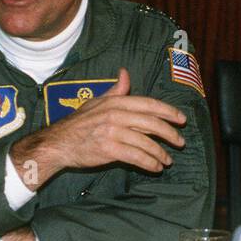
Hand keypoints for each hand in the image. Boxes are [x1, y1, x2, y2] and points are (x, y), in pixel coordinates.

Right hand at [9, 68, 186, 189]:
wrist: (59, 143)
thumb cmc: (79, 123)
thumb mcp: (97, 102)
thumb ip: (116, 91)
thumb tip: (125, 73)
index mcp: (115, 102)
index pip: (148, 104)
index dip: (168, 111)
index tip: (181, 119)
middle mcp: (115, 114)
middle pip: (151, 123)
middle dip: (170, 133)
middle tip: (181, 142)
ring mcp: (112, 132)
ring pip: (145, 142)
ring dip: (160, 153)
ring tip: (168, 160)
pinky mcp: (108, 149)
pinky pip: (135, 156)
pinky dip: (149, 163)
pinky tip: (156, 167)